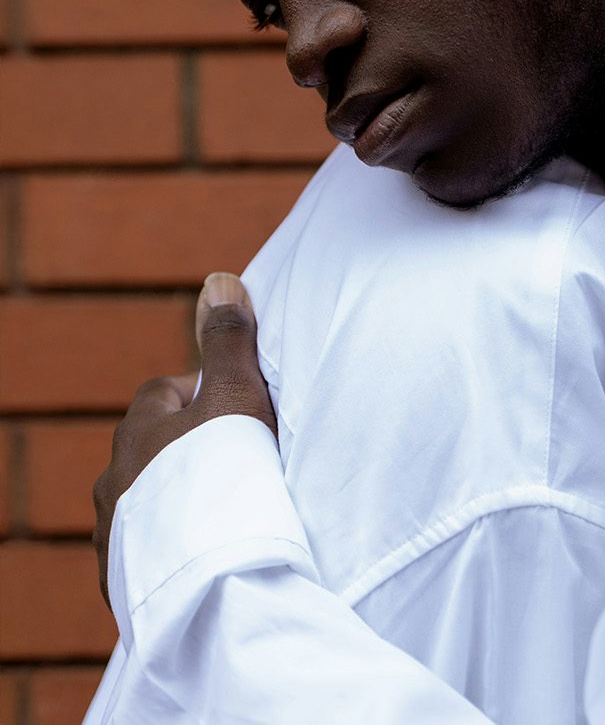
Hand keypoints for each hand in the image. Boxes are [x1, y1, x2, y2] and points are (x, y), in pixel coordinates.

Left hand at [92, 272, 276, 608]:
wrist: (205, 575)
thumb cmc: (223, 475)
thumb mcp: (235, 395)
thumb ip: (228, 340)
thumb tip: (218, 281)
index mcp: (138, 428)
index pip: (161, 391)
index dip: (199, 393)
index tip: (234, 408)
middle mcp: (115, 478)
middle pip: (149, 448)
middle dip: (183, 449)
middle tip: (233, 460)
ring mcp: (115, 531)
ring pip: (144, 501)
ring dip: (173, 499)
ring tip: (220, 510)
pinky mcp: (123, 577)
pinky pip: (146, 549)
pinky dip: (170, 544)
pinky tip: (203, 550)